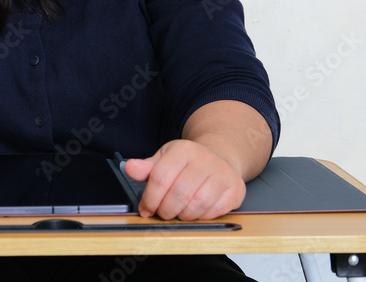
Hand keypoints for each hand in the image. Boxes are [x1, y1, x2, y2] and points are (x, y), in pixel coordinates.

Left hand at [123, 139, 245, 220]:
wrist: (220, 157)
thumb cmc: (189, 162)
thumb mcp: (165, 158)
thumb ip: (146, 167)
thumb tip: (130, 168)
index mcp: (183, 149)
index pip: (160, 177)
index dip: (150, 198)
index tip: (146, 208)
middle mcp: (205, 159)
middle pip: (179, 194)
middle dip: (166, 210)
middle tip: (162, 212)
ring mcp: (222, 174)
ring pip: (197, 205)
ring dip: (183, 215)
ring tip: (178, 212)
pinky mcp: (235, 189)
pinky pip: (214, 212)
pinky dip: (201, 216)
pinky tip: (195, 211)